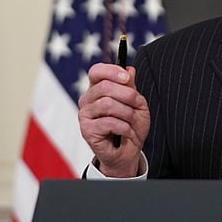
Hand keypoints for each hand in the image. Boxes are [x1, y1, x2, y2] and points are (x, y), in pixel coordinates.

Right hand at [78, 62, 149, 176]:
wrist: (128, 151)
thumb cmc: (131, 125)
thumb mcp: (136, 104)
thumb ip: (131, 87)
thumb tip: (129, 70)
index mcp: (98, 89)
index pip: (97, 71)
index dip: (112, 71)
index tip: (127, 78)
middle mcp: (88, 99)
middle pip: (105, 86)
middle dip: (127, 95)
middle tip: (136, 104)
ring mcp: (84, 114)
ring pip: (107, 104)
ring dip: (127, 112)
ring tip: (132, 121)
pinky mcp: (86, 130)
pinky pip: (109, 122)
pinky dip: (124, 127)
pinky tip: (126, 132)